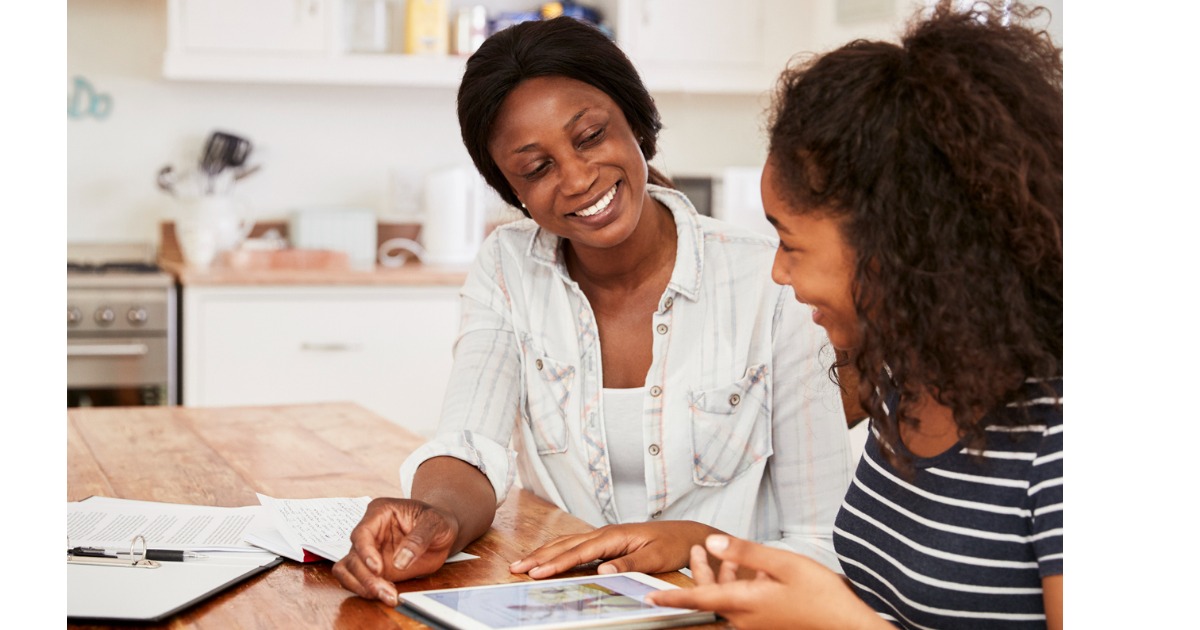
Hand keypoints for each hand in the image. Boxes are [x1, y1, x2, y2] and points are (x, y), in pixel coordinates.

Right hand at [331, 497, 459, 606]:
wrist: (441, 532)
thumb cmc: (437, 521)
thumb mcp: (436, 523)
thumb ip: (419, 539)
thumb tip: (400, 561)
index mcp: (380, 512)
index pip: (362, 532)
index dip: (366, 552)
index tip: (378, 569)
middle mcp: (370, 532)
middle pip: (354, 556)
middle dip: (367, 577)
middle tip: (386, 591)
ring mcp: (369, 551)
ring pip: (349, 570)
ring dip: (362, 586)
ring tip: (387, 595)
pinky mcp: (372, 568)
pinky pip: (356, 580)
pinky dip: (365, 590)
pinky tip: (385, 592)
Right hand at [509, 521, 720, 578]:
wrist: (687, 534)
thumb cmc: (673, 544)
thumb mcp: (655, 557)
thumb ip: (629, 563)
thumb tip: (602, 569)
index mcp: (614, 535)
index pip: (579, 551)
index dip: (556, 563)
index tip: (536, 572)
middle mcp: (605, 533)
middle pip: (565, 545)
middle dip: (539, 556)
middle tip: (516, 568)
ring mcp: (605, 536)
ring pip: (567, 544)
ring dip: (544, 553)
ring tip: (523, 563)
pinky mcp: (607, 542)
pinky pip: (576, 547)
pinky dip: (558, 552)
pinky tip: (548, 558)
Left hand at [646, 535, 886, 629]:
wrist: (847, 624)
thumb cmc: (820, 595)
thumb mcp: (782, 564)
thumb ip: (745, 552)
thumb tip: (712, 542)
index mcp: (745, 602)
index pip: (698, 599)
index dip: (671, 598)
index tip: (648, 599)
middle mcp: (745, 617)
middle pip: (708, 599)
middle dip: (694, 577)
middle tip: (688, 554)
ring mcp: (756, 623)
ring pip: (723, 600)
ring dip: (713, 577)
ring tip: (705, 551)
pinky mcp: (767, 623)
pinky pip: (740, 604)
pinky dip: (734, 585)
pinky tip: (745, 570)